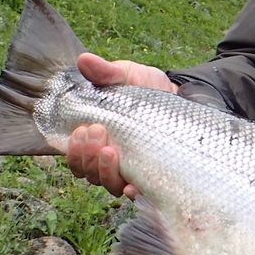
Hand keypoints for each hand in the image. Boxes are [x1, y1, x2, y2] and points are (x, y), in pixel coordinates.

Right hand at [65, 53, 177, 197]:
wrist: (182, 98)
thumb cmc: (147, 90)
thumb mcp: (127, 77)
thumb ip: (106, 72)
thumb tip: (84, 60)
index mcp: (95, 140)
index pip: (74, 157)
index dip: (73, 151)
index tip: (81, 129)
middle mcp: (109, 160)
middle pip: (87, 172)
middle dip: (87, 155)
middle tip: (97, 131)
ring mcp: (131, 170)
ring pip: (108, 184)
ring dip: (104, 171)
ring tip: (111, 151)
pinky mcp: (153, 176)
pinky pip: (138, 193)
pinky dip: (131, 192)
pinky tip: (132, 185)